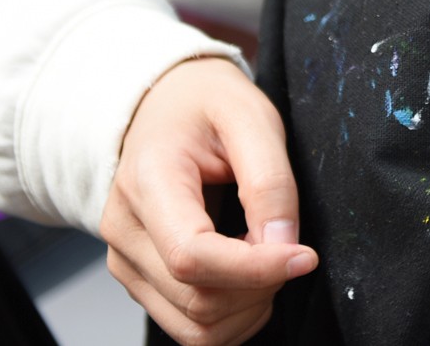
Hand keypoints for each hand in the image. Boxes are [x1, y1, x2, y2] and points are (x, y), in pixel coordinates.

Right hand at [100, 57, 316, 345]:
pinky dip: (232, 315)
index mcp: (147, 180)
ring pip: (194, 326)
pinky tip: (248, 276)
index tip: (305, 257)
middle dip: (261, 285)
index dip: (255, 269)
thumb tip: (283, 244)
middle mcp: (124, 230)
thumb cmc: (207, 106)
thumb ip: (269, 181)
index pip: (191, 255)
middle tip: (289, 243)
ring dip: (248, 306)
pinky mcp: (139, 280)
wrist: (167, 105)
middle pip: (197, 299)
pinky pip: (189, 327)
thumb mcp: (251, 117)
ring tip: (267, 256)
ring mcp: (126, 261)